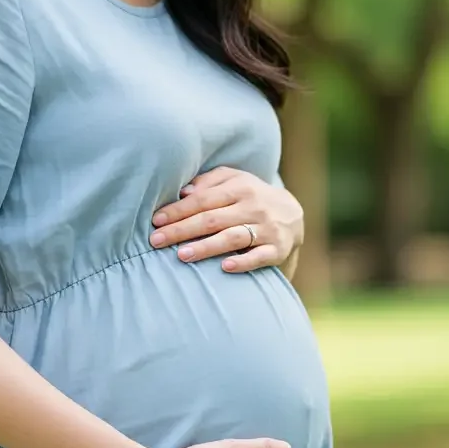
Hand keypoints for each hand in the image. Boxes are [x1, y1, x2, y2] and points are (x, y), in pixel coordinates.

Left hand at [150, 167, 303, 274]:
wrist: (293, 215)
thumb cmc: (251, 196)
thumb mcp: (234, 180)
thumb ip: (208, 182)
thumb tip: (183, 191)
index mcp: (239, 187)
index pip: (203, 199)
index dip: (178, 210)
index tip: (156, 221)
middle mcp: (253, 206)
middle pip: (212, 219)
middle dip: (181, 230)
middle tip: (156, 241)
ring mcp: (266, 228)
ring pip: (232, 237)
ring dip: (206, 247)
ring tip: (181, 255)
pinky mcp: (277, 249)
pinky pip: (259, 256)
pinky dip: (243, 262)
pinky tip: (224, 267)